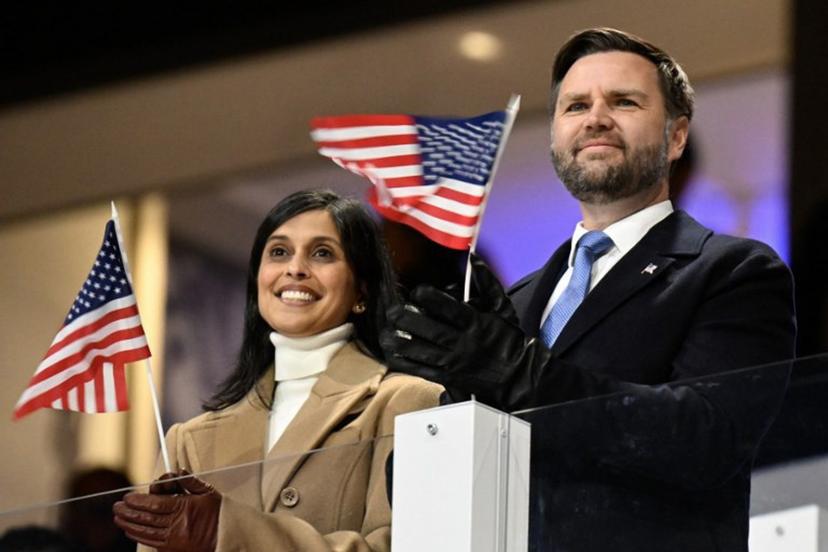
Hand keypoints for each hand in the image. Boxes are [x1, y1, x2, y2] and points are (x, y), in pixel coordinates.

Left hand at [113, 471, 220, 551]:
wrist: (227, 538)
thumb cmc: (219, 514)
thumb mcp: (209, 492)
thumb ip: (191, 481)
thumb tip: (178, 471)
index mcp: (185, 507)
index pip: (156, 503)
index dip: (139, 500)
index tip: (127, 497)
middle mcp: (177, 524)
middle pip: (147, 517)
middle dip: (129, 512)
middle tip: (117, 507)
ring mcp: (174, 538)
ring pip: (146, 531)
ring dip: (129, 525)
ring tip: (118, 518)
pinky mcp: (172, 549)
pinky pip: (151, 542)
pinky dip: (138, 536)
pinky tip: (130, 532)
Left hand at [381, 255, 549, 410]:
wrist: (518, 376)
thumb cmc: (509, 339)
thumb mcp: (503, 308)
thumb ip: (488, 283)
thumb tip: (473, 259)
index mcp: (475, 324)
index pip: (451, 310)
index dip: (432, 300)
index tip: (417, 291)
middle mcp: (463, 343)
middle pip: (431, 331)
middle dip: (409, 321)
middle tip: (392, 311)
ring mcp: (454, 362)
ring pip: (423, 352)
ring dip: (401, 343)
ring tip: (385, 333)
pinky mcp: (448, 377)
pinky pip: (423, 371)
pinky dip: (406, 363)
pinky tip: (392, 353)